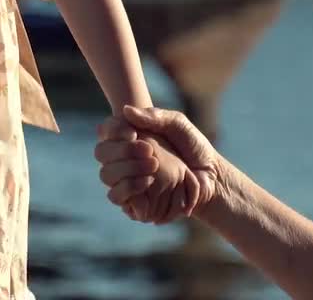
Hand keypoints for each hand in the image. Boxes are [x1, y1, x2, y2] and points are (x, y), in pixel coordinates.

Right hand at [95, 106, 225, 221]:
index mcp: (129, 136)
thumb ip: (155, 116)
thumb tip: (126, 111)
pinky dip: (129, 187)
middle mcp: (122, 158)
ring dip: (127, 168)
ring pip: (106, 174)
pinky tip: (148, 182)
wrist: (210, 176)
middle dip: (122, 150)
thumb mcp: (178, 124)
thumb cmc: (193, 146)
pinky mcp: (132, 200)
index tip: (133, 132)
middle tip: (148, 149)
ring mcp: (124, 179)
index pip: (106, 130)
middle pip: (101, 152)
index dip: (113, 130)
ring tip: (154, 165)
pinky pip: (116, 195)